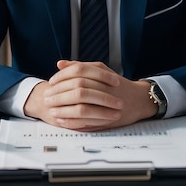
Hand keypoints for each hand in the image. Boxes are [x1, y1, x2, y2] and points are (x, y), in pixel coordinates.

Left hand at [24, 60, 157, 129]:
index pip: (77, 73)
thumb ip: (80, 66)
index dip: (61, 78)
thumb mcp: (99, 70)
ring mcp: (107, 104)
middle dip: (59, 95)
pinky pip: (87, 121)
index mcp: (101, 74)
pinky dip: (73, 122)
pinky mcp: (108, 118)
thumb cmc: (117, 85)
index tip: (51, 82)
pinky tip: (63, 121)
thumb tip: (60, 64)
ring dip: (64, 109)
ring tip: (52, 111)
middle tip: (47, 98)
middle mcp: (105, 88)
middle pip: (77, 90)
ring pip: (82, 107)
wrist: (138, 100)